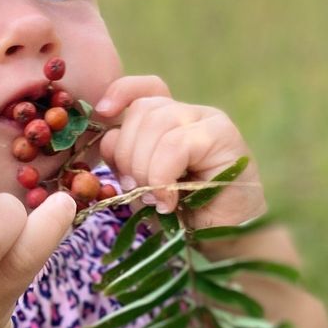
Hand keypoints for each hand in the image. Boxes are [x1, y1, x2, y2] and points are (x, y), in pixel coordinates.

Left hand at [92, 76, 267, 228]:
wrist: (225, 238)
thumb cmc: (183, 213)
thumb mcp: (141, 184)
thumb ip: (123, 158)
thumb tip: (109, 139)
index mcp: (169, 120)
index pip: (144, 89)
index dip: (120, 93)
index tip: (102, 112)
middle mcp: (189, 113)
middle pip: (143, 110)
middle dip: (127, 153)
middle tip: (135, 189)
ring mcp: (208, 120)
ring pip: (156, 124)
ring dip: (144, 168)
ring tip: (155, 199)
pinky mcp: (223, 134)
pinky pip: (175, 144)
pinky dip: (162, 175)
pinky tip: (168, 200)